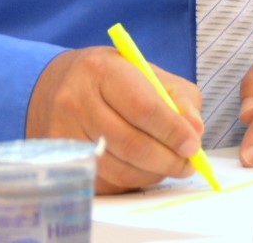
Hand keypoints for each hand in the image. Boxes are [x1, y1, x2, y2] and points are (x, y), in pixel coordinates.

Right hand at [26, 46, 203, 193]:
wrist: (57, 85)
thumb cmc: (112, 77)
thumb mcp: (147, 71)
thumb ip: (179, 97)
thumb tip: (195, 131)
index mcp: (101, 71)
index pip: (142, 107)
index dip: (172, 131)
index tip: (193, 144)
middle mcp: (76, 102)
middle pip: (131, 144)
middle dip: (167, 160)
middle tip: (187, 164)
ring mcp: (65, 135)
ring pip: (119, 168)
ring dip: (153, 173)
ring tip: (169, 166)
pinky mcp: (64, 161)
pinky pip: (107, 181)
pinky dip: (133, 180)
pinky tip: (143, 169)